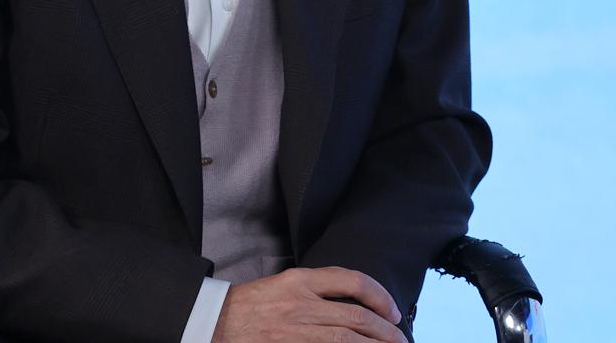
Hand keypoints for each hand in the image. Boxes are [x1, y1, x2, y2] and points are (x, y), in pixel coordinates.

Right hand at [211, 266, 406, 342]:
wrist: (214, 322)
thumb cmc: (249, 305)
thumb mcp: (283, 285)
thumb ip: (315, 290)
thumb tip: (353, 305)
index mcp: (300, 280)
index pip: (351, 281)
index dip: (379, 296)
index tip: (392, 311)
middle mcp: (301, 303)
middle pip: (356, 316)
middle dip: (385, 331)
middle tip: (400, 340)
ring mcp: (297, 329)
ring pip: (347, 339)